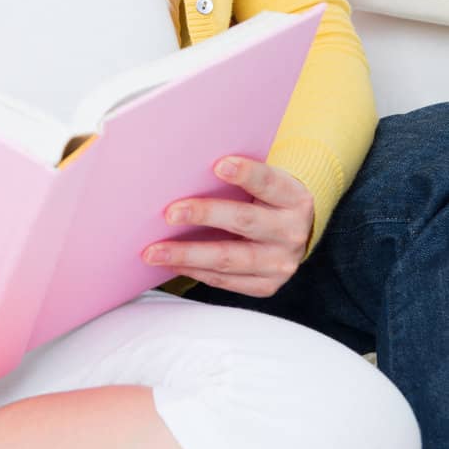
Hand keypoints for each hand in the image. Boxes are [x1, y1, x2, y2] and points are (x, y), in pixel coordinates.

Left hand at [141, 156, 314, 296]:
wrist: (293, 231)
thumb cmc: (266, 198)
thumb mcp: (264, 182)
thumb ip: (239, 177)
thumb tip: (187, 170)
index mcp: (293, 198)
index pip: (269, 182)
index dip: (246, 174)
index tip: (219, 164)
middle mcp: (291, 232)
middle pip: (244, 221)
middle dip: (204, 215)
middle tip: (170, 213)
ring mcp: (280, 263)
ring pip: (229, 258)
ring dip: (188, 254)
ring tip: (154, 251)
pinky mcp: (266, 284)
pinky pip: (225, 280)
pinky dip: (195, 271)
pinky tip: (172, 263)